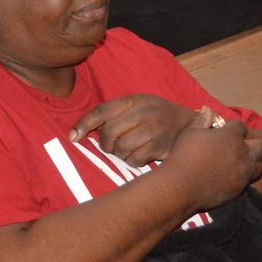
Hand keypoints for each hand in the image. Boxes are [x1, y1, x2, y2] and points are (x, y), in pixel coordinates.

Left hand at [70, 94, 195, 166]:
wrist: (188, 124)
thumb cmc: (155, 115)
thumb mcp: (136, 105)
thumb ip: (111, 114)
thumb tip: (76, 134)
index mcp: (133, 100)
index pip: (102, 111)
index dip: (84, 124)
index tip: (73, 138)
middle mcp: (142, 113)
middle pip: (108, 133)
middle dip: (106, 143)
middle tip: (113, 144)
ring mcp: (152, 130)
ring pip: (120, 148)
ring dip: (120, 153)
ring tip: (128, 149)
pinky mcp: (159, 147)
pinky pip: (133, 160)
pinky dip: (132, 161)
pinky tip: (139, 154)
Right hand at [162, 110, 261, 211]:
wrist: (181, 187)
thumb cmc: (183, 155)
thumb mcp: (191, 133)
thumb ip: (202, 120)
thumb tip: (207, 108)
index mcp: (231, 136)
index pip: (241, 126)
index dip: (234, 128)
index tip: (226, 131)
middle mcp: (242, 153)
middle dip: (254, 144)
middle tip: (241, 147)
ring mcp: (243, 172)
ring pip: (259, 166)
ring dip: (252, 162)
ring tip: (240, 163)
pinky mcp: (240, 189)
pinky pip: (249, 181)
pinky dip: (244, 177)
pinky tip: (232, 177)